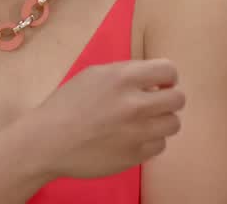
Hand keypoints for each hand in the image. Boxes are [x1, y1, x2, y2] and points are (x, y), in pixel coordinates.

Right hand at [22, 59, 184, 179]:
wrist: (48, 141)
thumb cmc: (67, 104)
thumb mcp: (94, 75)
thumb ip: (125, 73)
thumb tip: (153, 80)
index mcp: (123, 78)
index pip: (168, 70)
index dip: (167, 76)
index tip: (160, 83)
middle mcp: (134, 104)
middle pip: (178, 99)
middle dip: (169, 99)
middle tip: (155, 103)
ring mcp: (137, 132)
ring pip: (173, 124)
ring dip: (162, 121)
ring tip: (144, 122)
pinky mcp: (135, 156)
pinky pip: (160, 145)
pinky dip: (150, 141)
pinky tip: (132, 138)